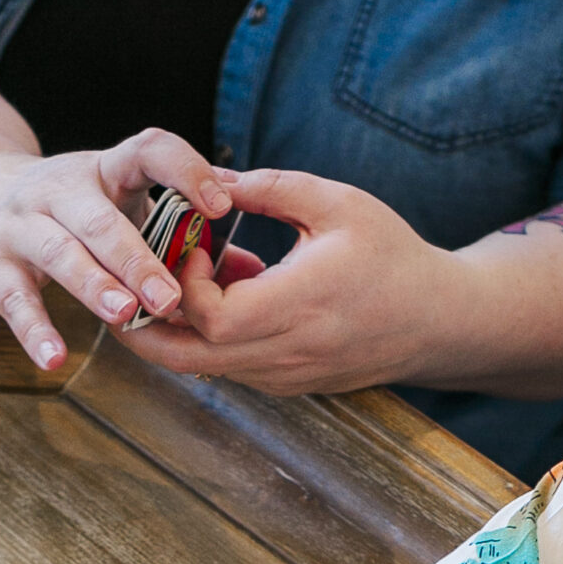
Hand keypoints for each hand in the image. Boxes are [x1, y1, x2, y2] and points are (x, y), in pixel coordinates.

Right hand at [0, 128, 234, 372]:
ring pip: (59, 253)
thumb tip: (249, 270)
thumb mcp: (115, 205)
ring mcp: (20, 224)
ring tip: (123, 315)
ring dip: (92, 285)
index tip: (222, 204)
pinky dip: (34, 330)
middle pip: (100, 220)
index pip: (147, 150)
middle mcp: (59, 189)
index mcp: (103, 170)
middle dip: (138, 258)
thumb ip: (175, 235)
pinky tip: (54, 360)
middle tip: (173, 298)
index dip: (185, 171)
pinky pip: (14, 300)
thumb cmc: (66, 212)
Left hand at [124, 165, 460, 395]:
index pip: (209, 317)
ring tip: (195, 272)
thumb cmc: (391, 257)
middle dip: (144, 326)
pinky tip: (234, 289)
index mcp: (297, 307)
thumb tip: (212, 178)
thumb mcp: (337, 204)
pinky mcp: (283, 385)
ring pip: (202, 365)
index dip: (185, 282)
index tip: (196, 244)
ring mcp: (281, 377)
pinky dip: (212, 334)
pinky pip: (228, 365)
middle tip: (125, 289)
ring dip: (182, 324)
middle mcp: (283, 354)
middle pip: (185, 359)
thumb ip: (271, 188)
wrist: (436, 321)